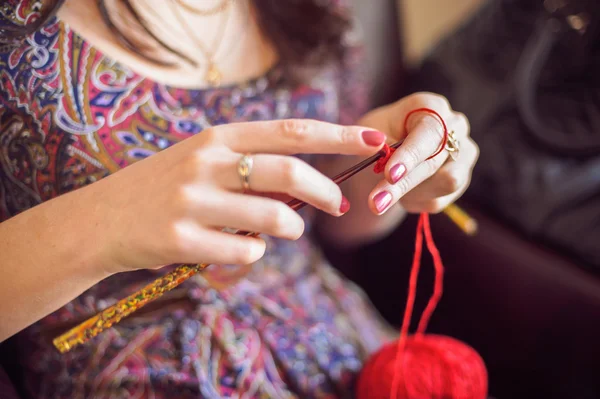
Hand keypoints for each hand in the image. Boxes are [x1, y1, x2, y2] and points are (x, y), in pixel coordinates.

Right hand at [90, 119, 385, 273]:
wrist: (100, 219)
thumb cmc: (162, 188)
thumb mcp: (201, 160)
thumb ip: (248, 165)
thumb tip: (306, 187)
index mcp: (217, 137)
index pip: (290, 132)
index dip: (336, 135)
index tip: (372, 140)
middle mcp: (206, 161)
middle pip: (289, 172)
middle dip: (325, 190)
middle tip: (339, 206)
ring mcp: (191, 200)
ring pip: (272, 217)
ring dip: (291, 229)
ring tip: (286, 232)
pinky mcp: (180, 240)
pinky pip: (244, 253)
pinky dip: (254, 255)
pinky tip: (241, 251)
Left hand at [359, 92, 478, 214]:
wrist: (386, 157)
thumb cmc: (376, 139)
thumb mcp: (368, 136)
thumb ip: (376, 143)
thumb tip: (381, 151)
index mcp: (432, 107)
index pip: (429, 132)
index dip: (411, 155)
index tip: (389, 175)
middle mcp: (456, 127)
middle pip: (436, 161)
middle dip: (403, 184)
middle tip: (376, 203)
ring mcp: (463, 154)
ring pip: (445, 183)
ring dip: (409, 194)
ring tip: (385, 194)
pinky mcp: (462, 179)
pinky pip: (438, 200)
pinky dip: (413, 201)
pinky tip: (402, 193)